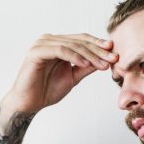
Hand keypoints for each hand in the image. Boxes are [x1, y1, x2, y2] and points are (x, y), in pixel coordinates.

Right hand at [1, 33, 117, 114]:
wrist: (29, 103)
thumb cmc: (47, 90)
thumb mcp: (73, 77)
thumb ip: (86, 67)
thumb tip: (105, 60)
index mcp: (58, 44)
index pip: (82, 40)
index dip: (99, 45)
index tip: (115, 54)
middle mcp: (50, 40)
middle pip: (79, 41)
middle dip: (98, 50)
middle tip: (113, 58)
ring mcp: (42, 44)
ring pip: (72, 44)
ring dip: (90, 54)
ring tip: (103, 64)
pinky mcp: (36, 51)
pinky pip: (60, 50)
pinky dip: (74, 56)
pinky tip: (86, 64)